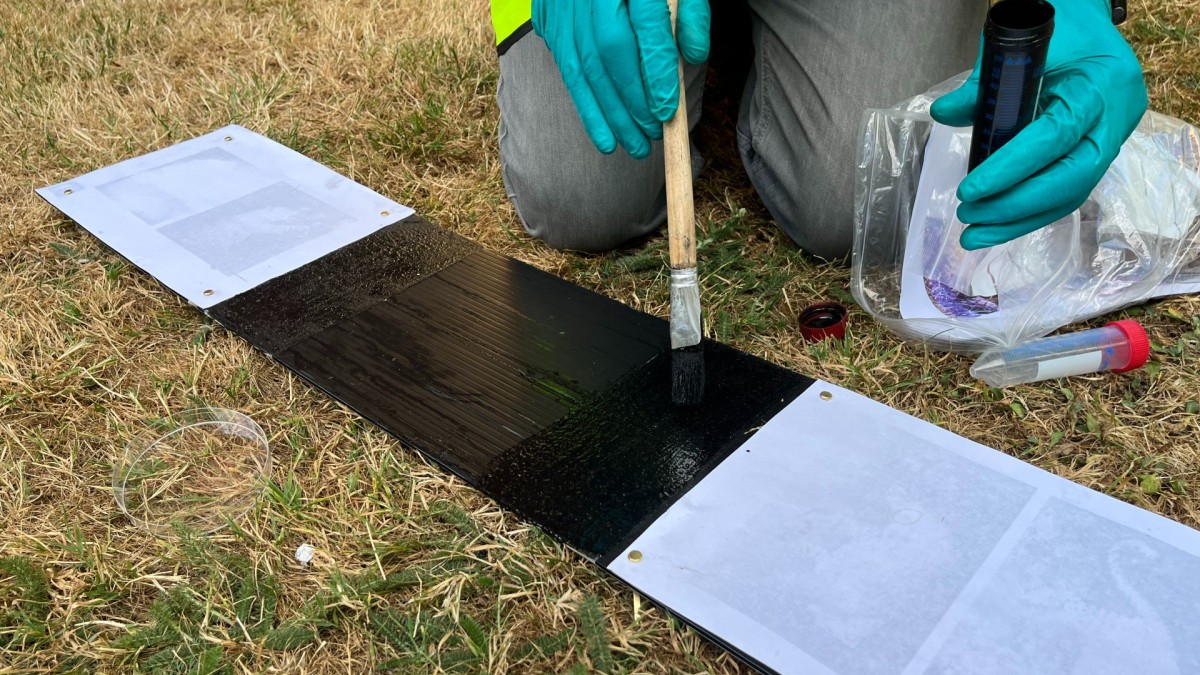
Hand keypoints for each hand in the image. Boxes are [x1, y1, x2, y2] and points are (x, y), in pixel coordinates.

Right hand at [532, 0, 709, 158]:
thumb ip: (690, 13)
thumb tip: (691, 56)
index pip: (645, 27)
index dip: (656, 72)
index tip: (668, 109)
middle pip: (610, 54)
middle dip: (632, 102)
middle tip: (652, 136)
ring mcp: (565, 6)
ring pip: (584, 68)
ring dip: (608, 115)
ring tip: (631, 147)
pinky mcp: (550, 21)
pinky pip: (568, 70)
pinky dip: (586, 107)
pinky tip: (604, 136)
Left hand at [930, 0, 1147, 249]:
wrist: (1088, 23)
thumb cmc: (1057, 28)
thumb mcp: (1019, 44)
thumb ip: (983, 83)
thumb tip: (943, 113)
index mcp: (1100, 86)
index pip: (1054, 137)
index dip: (1010, 169)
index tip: (970, 190)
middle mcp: (1114, 119)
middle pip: (1070, 179)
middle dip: (1015, 206)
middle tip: (968, 215)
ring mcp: (1111, 139)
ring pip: (1070, 194)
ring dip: (1018, 220)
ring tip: (973, 233)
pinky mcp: (1097, 153)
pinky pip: (1066, 191)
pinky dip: (1029, 212)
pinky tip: (996, 226)